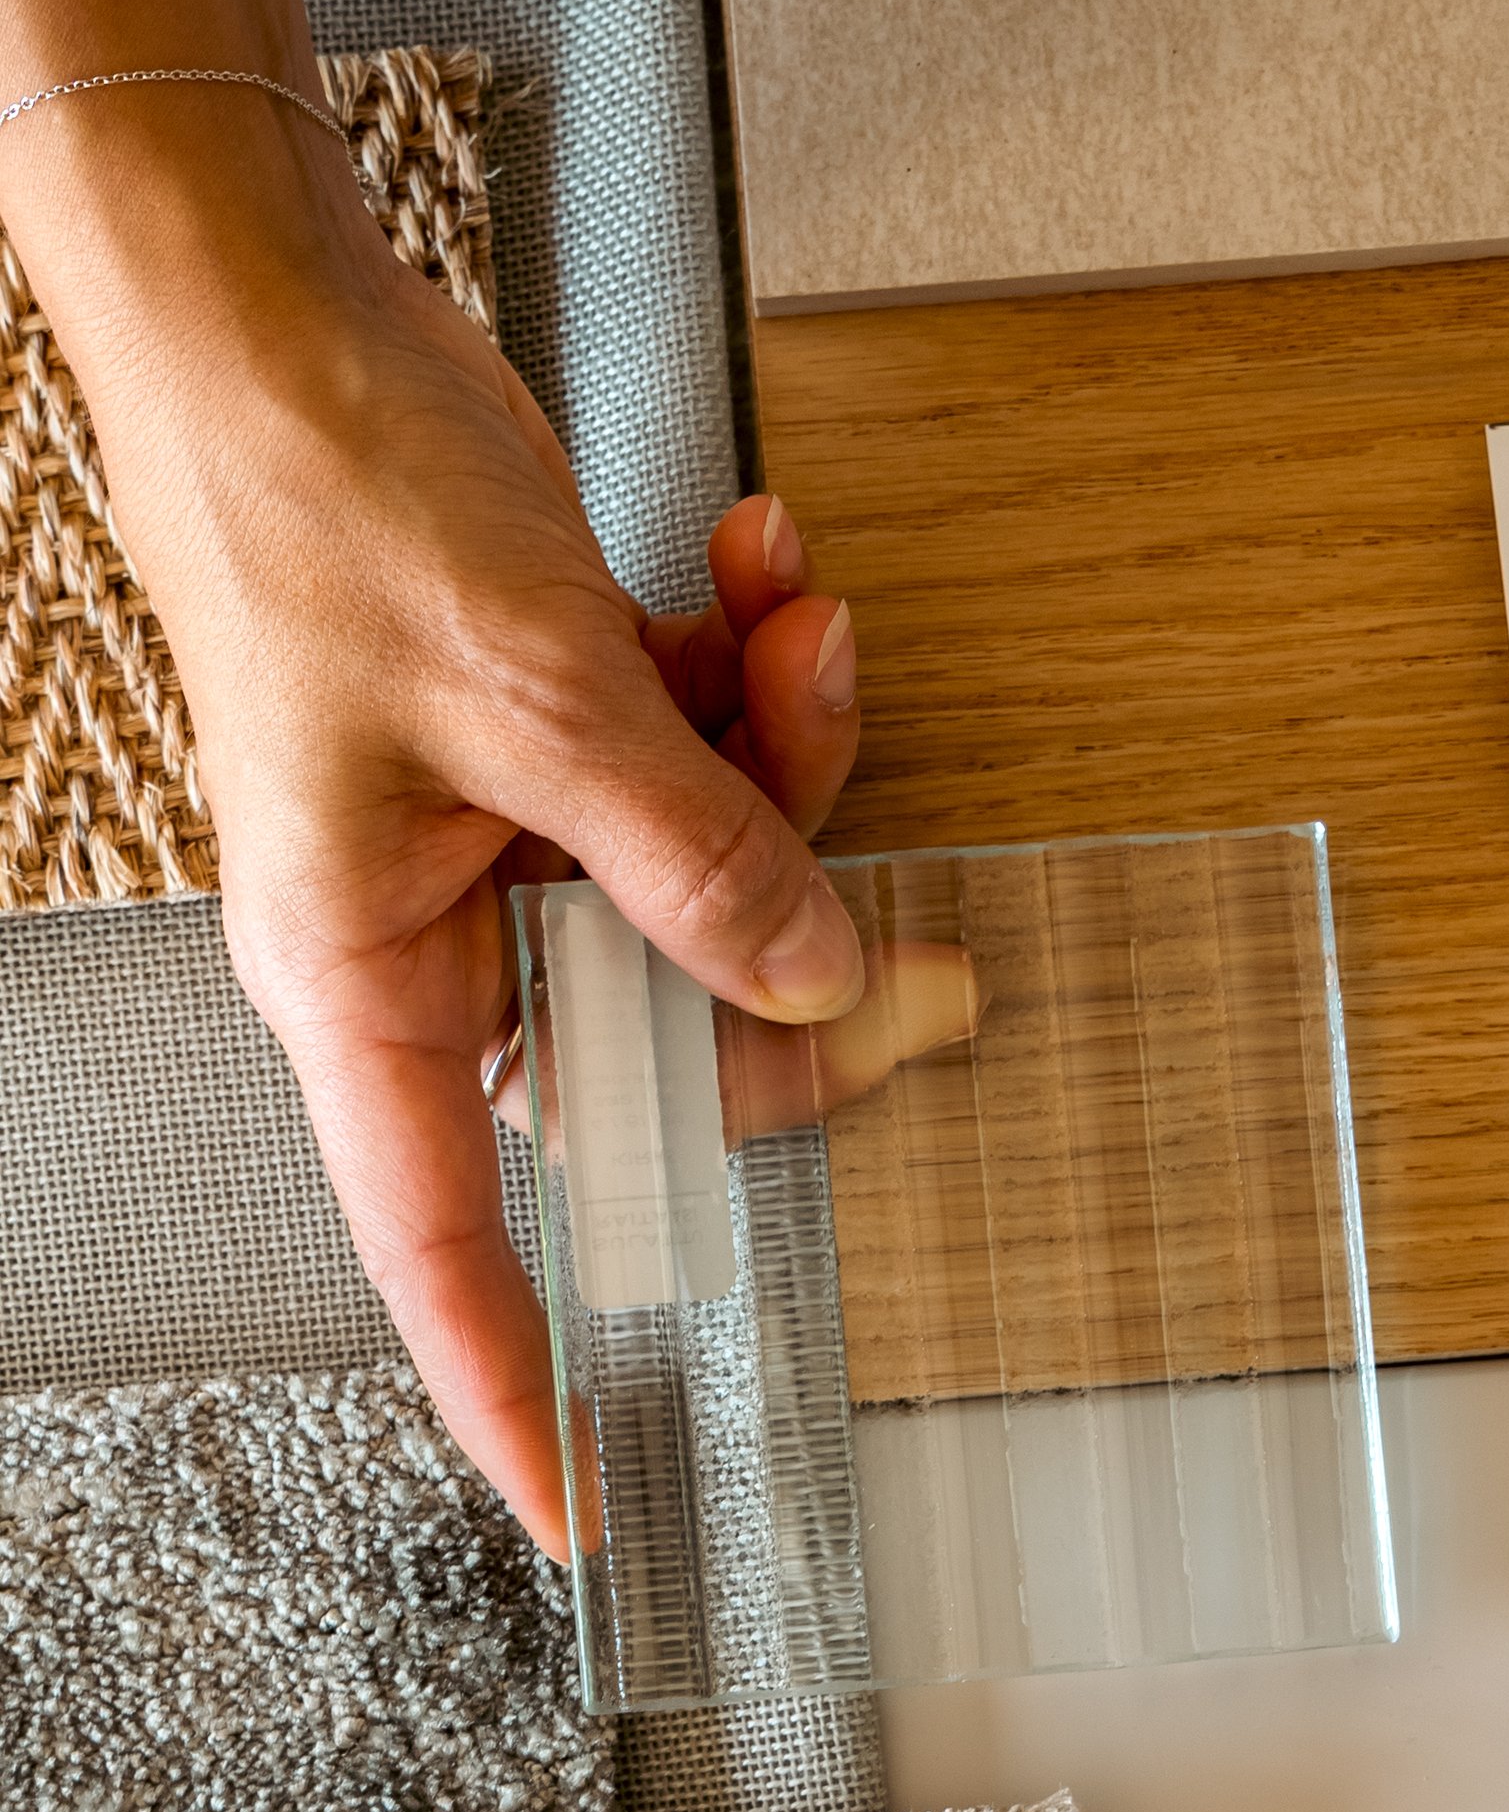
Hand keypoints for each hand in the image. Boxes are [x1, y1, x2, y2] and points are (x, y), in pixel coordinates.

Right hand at [67, 170, 867, 1554]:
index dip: (510, 1386)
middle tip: (930, 935)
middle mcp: (435, 934)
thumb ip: (700, 856)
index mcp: (369, 977)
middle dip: (795, 947)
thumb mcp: (546, 697)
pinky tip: (761, 565)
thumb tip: (823, 982)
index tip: (583, 1509)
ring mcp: (500, 837)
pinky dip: (751, 682)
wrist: (275, 303)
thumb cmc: (325, 497)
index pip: (442, 1244)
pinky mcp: (551, 742)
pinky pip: (697, 771)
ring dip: (790, 757)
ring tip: (800, 614)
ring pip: (708, 890)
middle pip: (659, 1046)